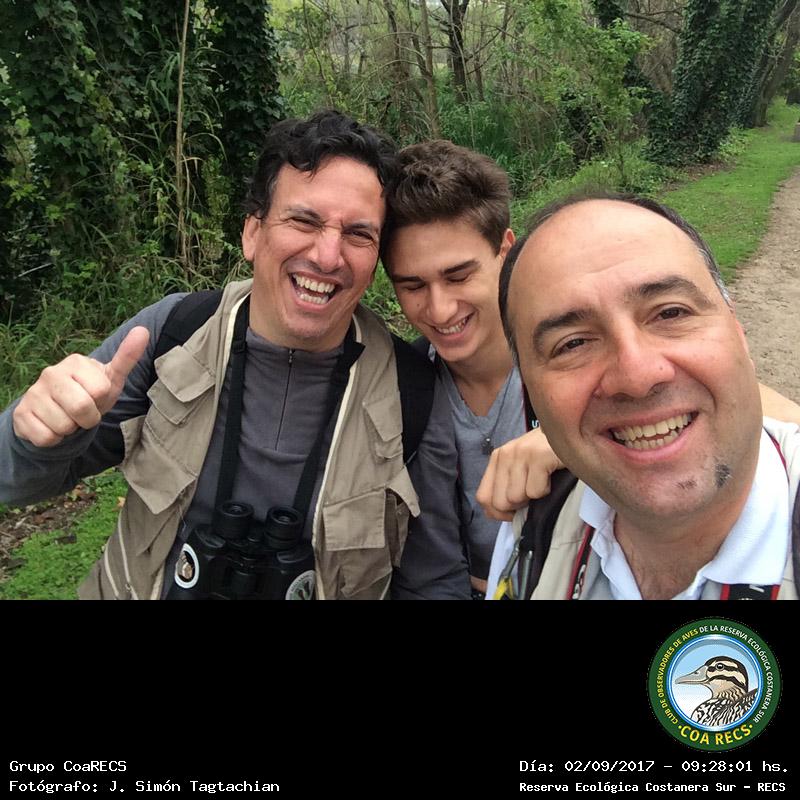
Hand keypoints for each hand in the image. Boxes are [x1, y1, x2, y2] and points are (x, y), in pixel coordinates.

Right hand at [12, 327, 149, 446]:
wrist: (57, 413)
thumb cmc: (89, 394)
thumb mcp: (110, 379)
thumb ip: (127, 357)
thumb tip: (143, 331)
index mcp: (76, 362)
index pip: (101, 390)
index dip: (101, 401)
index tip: (95, 397)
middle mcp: (50, 373)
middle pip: (82, 408)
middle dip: (89, 418)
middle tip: (83, 413)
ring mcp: (33, 393)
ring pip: (63, 426)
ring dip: (70, 430)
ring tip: (67, 418)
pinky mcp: (20, 414)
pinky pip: (46, 438)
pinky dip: (54, 439)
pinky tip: (52, 426)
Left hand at [476, 427, 563, 520]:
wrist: (573, 432)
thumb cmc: (549, 456)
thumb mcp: (522, 468)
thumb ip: (507, 485)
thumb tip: (498, 513)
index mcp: (498, 458)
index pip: (483, 497)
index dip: (498, 512)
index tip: (516, 511)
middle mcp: (505, 454)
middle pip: (499, 502)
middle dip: (518, 507)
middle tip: (534, 493)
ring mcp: (521, 453)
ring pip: (516, 498)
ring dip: (534, 498)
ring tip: (543, 481)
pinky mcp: (538, 456)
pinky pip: (535, 491)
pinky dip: (546, 491)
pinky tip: (551, 476)